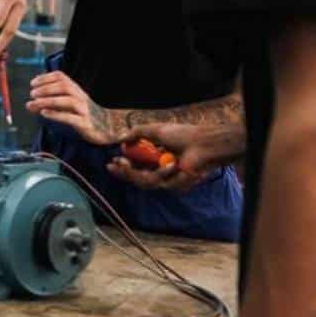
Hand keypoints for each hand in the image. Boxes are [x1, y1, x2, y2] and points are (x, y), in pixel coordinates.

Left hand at [26, 71, 119, 144]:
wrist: (107, 126)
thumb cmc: (82, 113)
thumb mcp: (67, 105)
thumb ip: (49, 103)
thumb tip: (29, 105)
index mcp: (75, 89)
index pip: (61, 77)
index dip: (46, 78)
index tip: (33, 83)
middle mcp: (80, 96)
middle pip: (64, 86)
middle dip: (46, 88)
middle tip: (32, 94)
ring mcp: (84, 109)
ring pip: (66, 101)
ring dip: (48, 101)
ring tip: (34, 103)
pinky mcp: (85, 123)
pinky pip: (70, 117)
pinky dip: (56, 114)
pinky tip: (44, 113)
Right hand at [106, 123, 242, 192]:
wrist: (202, 144)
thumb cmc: (183, 135)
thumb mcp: (155, 130)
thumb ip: (137, 133)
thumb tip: (120, 140)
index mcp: (155, 156)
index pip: (136, 165)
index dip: (123, 165)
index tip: (113, 160)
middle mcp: (159, 169)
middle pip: (136, 177)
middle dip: (124, 171)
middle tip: (113, 165)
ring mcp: (166, 179)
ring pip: (144, 181)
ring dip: (136, 171)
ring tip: (134, 161)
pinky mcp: (173, 186)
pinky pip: (159, 182)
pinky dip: (163, 172)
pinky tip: (173, 165)